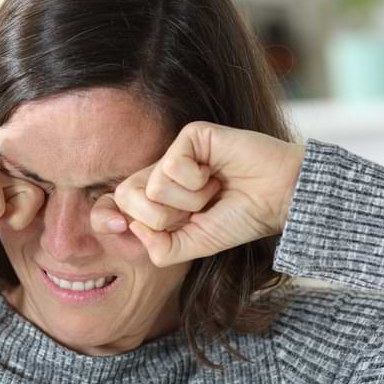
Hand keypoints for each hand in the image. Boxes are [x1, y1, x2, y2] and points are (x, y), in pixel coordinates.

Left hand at [91, 121, 304, 266]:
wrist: (278, 199)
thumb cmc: (239, 218)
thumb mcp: (194, 246)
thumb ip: (160, 249)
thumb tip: (131, 225)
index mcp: (155, 199)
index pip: (112, 205)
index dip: (105, 217)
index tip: (122, 227)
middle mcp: (159, 173)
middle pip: (125, 197)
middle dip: (163, 218)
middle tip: (196, 211)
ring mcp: (173, 152)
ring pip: (152, 187)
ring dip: (190, 200)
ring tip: (214, 189)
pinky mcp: (190, 135)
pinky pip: (171, 168)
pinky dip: (197, 181)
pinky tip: (217, 171)